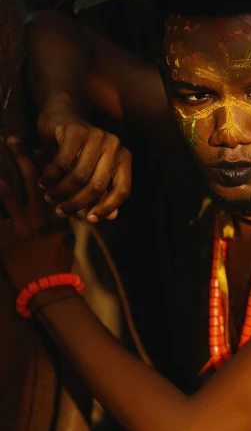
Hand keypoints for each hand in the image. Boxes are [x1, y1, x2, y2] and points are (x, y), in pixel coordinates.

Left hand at [0, 137, 74, 292]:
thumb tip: (62, 209)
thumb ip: (61, 223)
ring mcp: (22, 229)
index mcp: (57, 216)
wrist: (48, 291)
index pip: (52, 184)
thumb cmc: (57, 268)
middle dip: (20, 158)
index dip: (45, 163)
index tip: (38, 146)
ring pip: (9, 194)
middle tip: (11, 139)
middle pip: (29, 181)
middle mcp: (40, 218)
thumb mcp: (65, 242)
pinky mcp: (5, 241)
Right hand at [37, 91, 131, 222]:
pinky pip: (62, 163)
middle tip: (60, 211)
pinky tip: (43, 182)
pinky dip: (51, 176)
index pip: (123, 190)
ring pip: (79, 177)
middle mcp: (114, 146)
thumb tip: (111, 217)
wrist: (59, 118)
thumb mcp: (92, 172)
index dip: (107, 208)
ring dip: (60, 191)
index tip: (90, 219)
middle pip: (98, 186)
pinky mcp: (76, 131)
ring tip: (49, 197)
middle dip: (77, 203)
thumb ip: (103, 192)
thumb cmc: (78, 150)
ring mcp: (97, 136)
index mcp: (124, 158)